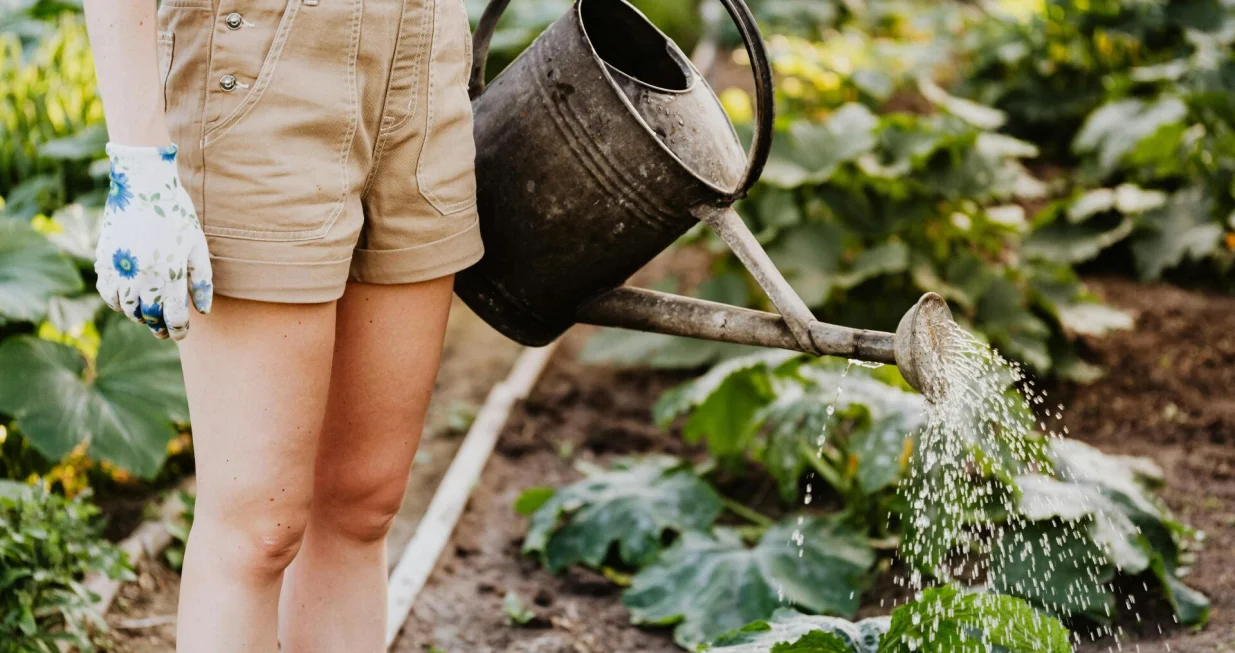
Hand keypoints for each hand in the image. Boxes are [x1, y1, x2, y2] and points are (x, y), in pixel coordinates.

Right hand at [95, 143, 212, 339]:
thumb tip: (203, 311)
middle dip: (159, 327)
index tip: (181, 333)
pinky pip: (107, 293)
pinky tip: (128, 300)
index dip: (179, 330)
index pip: (174, 317)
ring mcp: (120, 269)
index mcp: (170, 274)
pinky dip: (117, 302)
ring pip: (126, 309)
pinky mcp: (104, 260)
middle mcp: (142, 276)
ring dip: (138, 316)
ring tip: (148, 315)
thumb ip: (202, 281)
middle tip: (164, 330)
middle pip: (149, 317)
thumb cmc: (176, 214)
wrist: (142, 184)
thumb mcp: (197, 246)